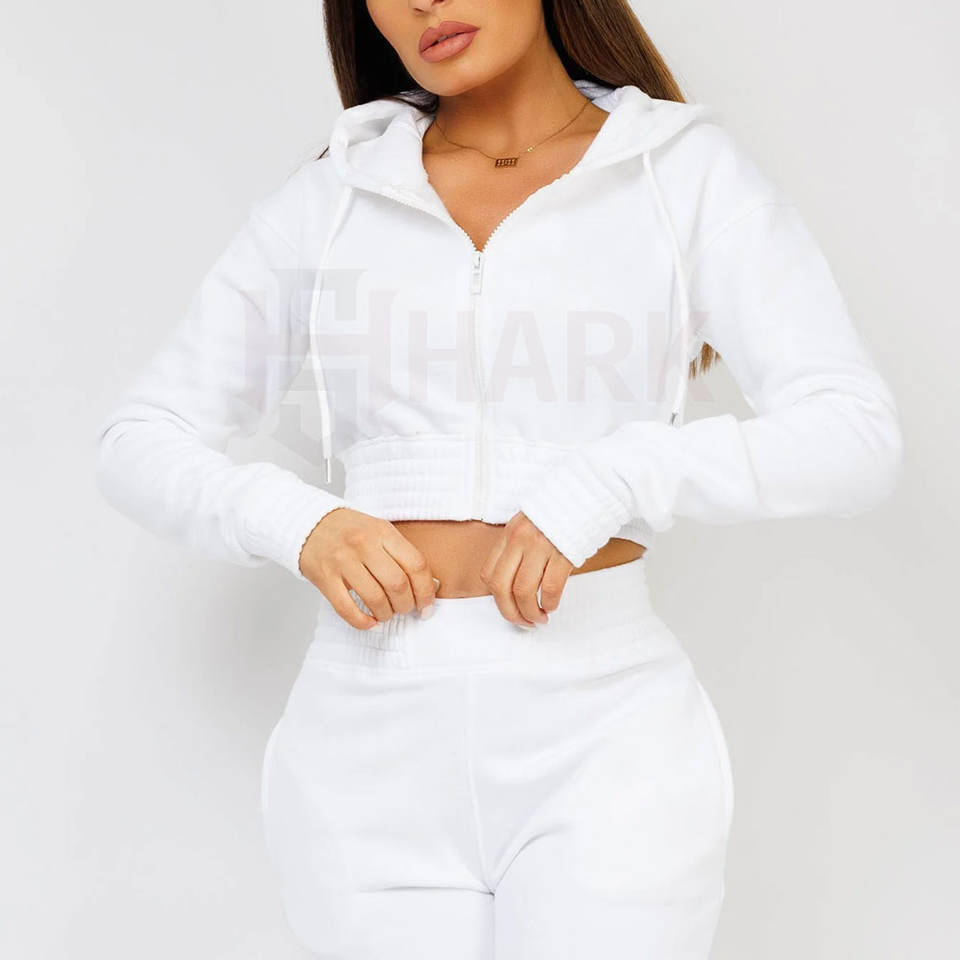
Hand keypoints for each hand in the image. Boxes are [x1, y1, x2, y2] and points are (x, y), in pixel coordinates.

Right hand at [298, 507, 437, 628]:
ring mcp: (342, 561)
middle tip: (405, 609)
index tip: (427, 605)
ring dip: (386, 614)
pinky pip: (346, 608)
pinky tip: (370, 622)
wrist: (309, 522)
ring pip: (375, 598)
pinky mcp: (324, 577)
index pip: (416, 565)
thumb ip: (402, 554)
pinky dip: (362, 621)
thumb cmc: (350, 531)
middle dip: (406, 605)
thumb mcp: (380, 531)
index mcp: (383, 531)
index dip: (426, 591)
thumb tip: (430, 586)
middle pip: (398, 584)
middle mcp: (364, 544)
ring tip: (386, 614)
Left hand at [479, 511, 573, 626]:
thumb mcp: (530, 524)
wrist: (588, 491)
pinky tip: (552, 606)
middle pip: (501, 587)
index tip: (509, 607)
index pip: (489, 573)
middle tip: (523, 623)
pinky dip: (549, 603)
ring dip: (530, 613)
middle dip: (510, 612)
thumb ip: (519, 548)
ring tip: (539, 619)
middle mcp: (520, 540)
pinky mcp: (563, 552)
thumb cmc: (561, 512)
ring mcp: (541, 546)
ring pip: (524, 591)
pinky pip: (550, 587)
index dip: (496, 597)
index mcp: (509, 534)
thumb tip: (515, 582)